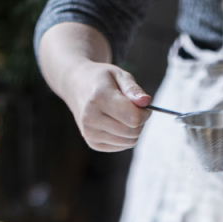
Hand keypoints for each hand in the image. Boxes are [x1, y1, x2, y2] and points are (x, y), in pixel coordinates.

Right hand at [38, 23, 151, 151]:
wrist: (76, 86)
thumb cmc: (102, 80)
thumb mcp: (119, 75)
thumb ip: (133, 89)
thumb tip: (146, 102)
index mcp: (98, 97)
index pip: (133, 118)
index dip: (144, 113)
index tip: (142, 105)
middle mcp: (91, 118)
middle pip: (132, 132)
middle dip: (140, 122)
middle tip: (134, 109)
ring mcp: (90, 133)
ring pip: (129, 142)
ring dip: (133, 130)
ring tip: (123, 115)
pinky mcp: (93, 143)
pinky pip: (122, 146)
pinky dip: (125, 137)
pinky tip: (116, 123)